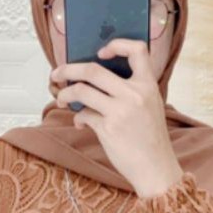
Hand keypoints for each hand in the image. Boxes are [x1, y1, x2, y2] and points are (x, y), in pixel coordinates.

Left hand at [51, 38, 183, 197]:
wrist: (156, 167)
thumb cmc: (150, 139)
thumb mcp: (150, 106)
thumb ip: (131, 91)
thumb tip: (96, 82)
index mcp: (148, 85)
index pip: (137, 50)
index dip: (117, 45)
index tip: (100, 53)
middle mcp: (134, 94)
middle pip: (93, 70)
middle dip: (69, 69)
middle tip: (57, 73)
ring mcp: (120, 111)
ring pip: (81, 90)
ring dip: (65, 94)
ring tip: (61, 100)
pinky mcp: (108, 128)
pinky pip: (83, 115)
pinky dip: (78, 118)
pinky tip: (81, 124)